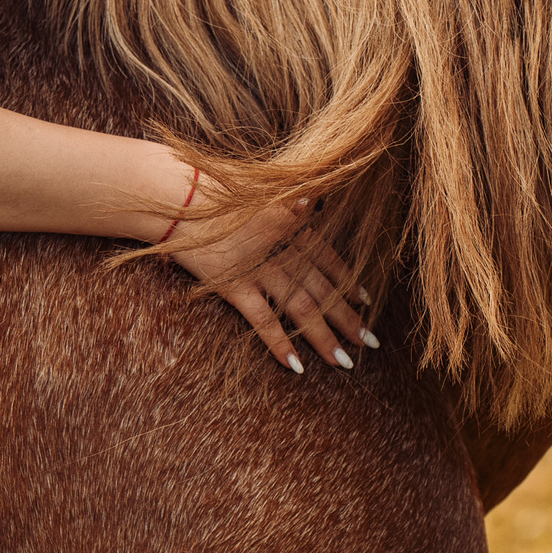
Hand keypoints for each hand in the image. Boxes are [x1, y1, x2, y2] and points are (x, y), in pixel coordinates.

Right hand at [169, 185, 377, 373]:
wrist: (181, 196)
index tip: (366, 302)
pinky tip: (296, 366)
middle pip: (324, 290)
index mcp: (294, 226)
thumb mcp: (262, 186)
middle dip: (348, 318)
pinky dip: (280, 344)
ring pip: (302, 309)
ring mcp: (262, 271)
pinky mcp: (236, 287)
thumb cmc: (217, 188)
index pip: (329, 260)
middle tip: (370, 343)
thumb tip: (312, 200)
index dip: (348, 283)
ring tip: (344, 362)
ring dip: (324, 337)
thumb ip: (290, 199)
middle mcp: (285, 251)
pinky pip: (263, 321)